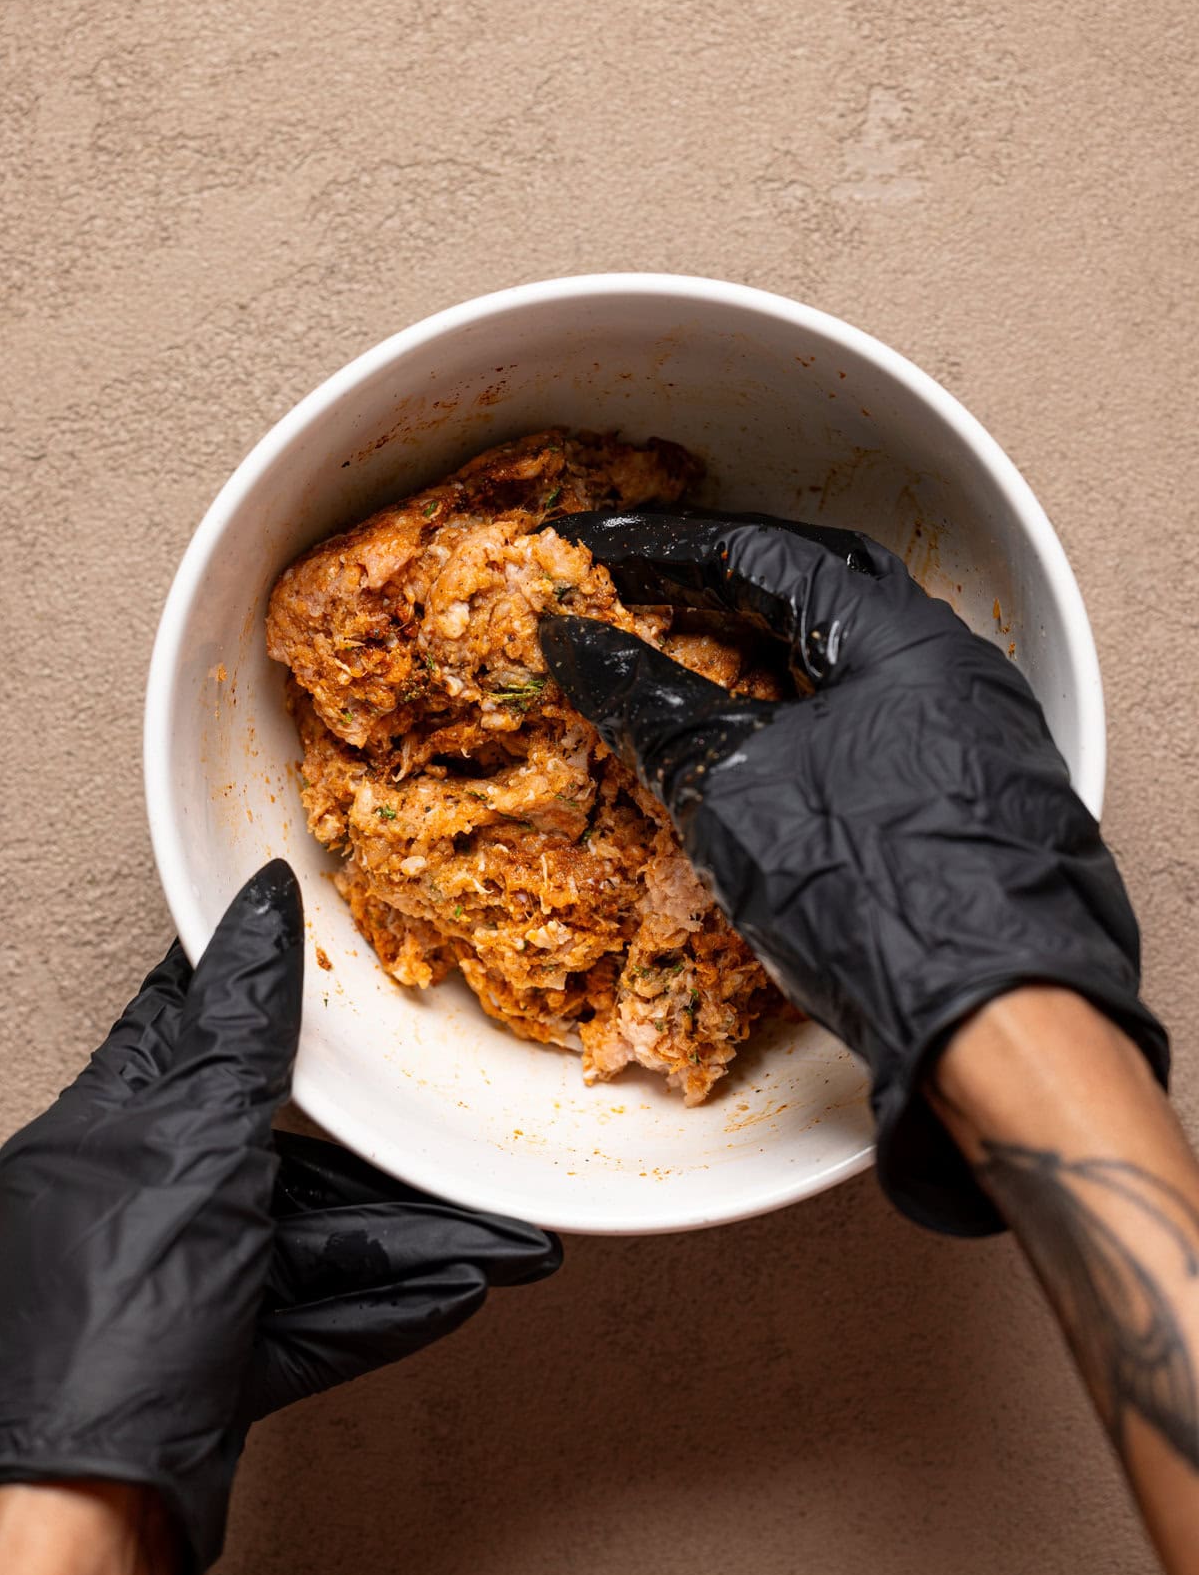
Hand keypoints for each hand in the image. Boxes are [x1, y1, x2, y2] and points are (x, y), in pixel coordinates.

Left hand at [0, 862, 559, 1574]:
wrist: (77, 1520)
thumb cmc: (106, 1321)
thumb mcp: (191, 1144)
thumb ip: (242, 1036)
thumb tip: (263, 914)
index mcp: (110, 1128)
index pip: (187, 1027)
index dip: (251, 985)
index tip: (307, 951)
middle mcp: (141, 1199)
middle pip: (282, 1148)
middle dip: (386, 1158)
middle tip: (460, 1142)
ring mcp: (178, 1286)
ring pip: (314, 1239)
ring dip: (411, 1242)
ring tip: (502, 1245)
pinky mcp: (212, 1361)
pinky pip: (317, 1315)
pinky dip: (386, 1303)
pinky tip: (453, 1291)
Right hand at [538, 511, 1168, 1233]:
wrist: (994, 1023)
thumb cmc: (875, 891)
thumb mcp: (734, 786)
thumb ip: (650, 704)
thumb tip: (579, 643)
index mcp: (902, 639)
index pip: (767, 556)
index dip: (668, 551)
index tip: (598, 552)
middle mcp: (953, 673)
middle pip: (821, 593)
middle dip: (725, 585)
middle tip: (645, 589)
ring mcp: (975, 742)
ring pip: (851, 666)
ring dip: (766, 655)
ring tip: (689, 659)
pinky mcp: (975, 811)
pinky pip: (876, 728)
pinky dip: (805, 719)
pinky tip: (764, 751)